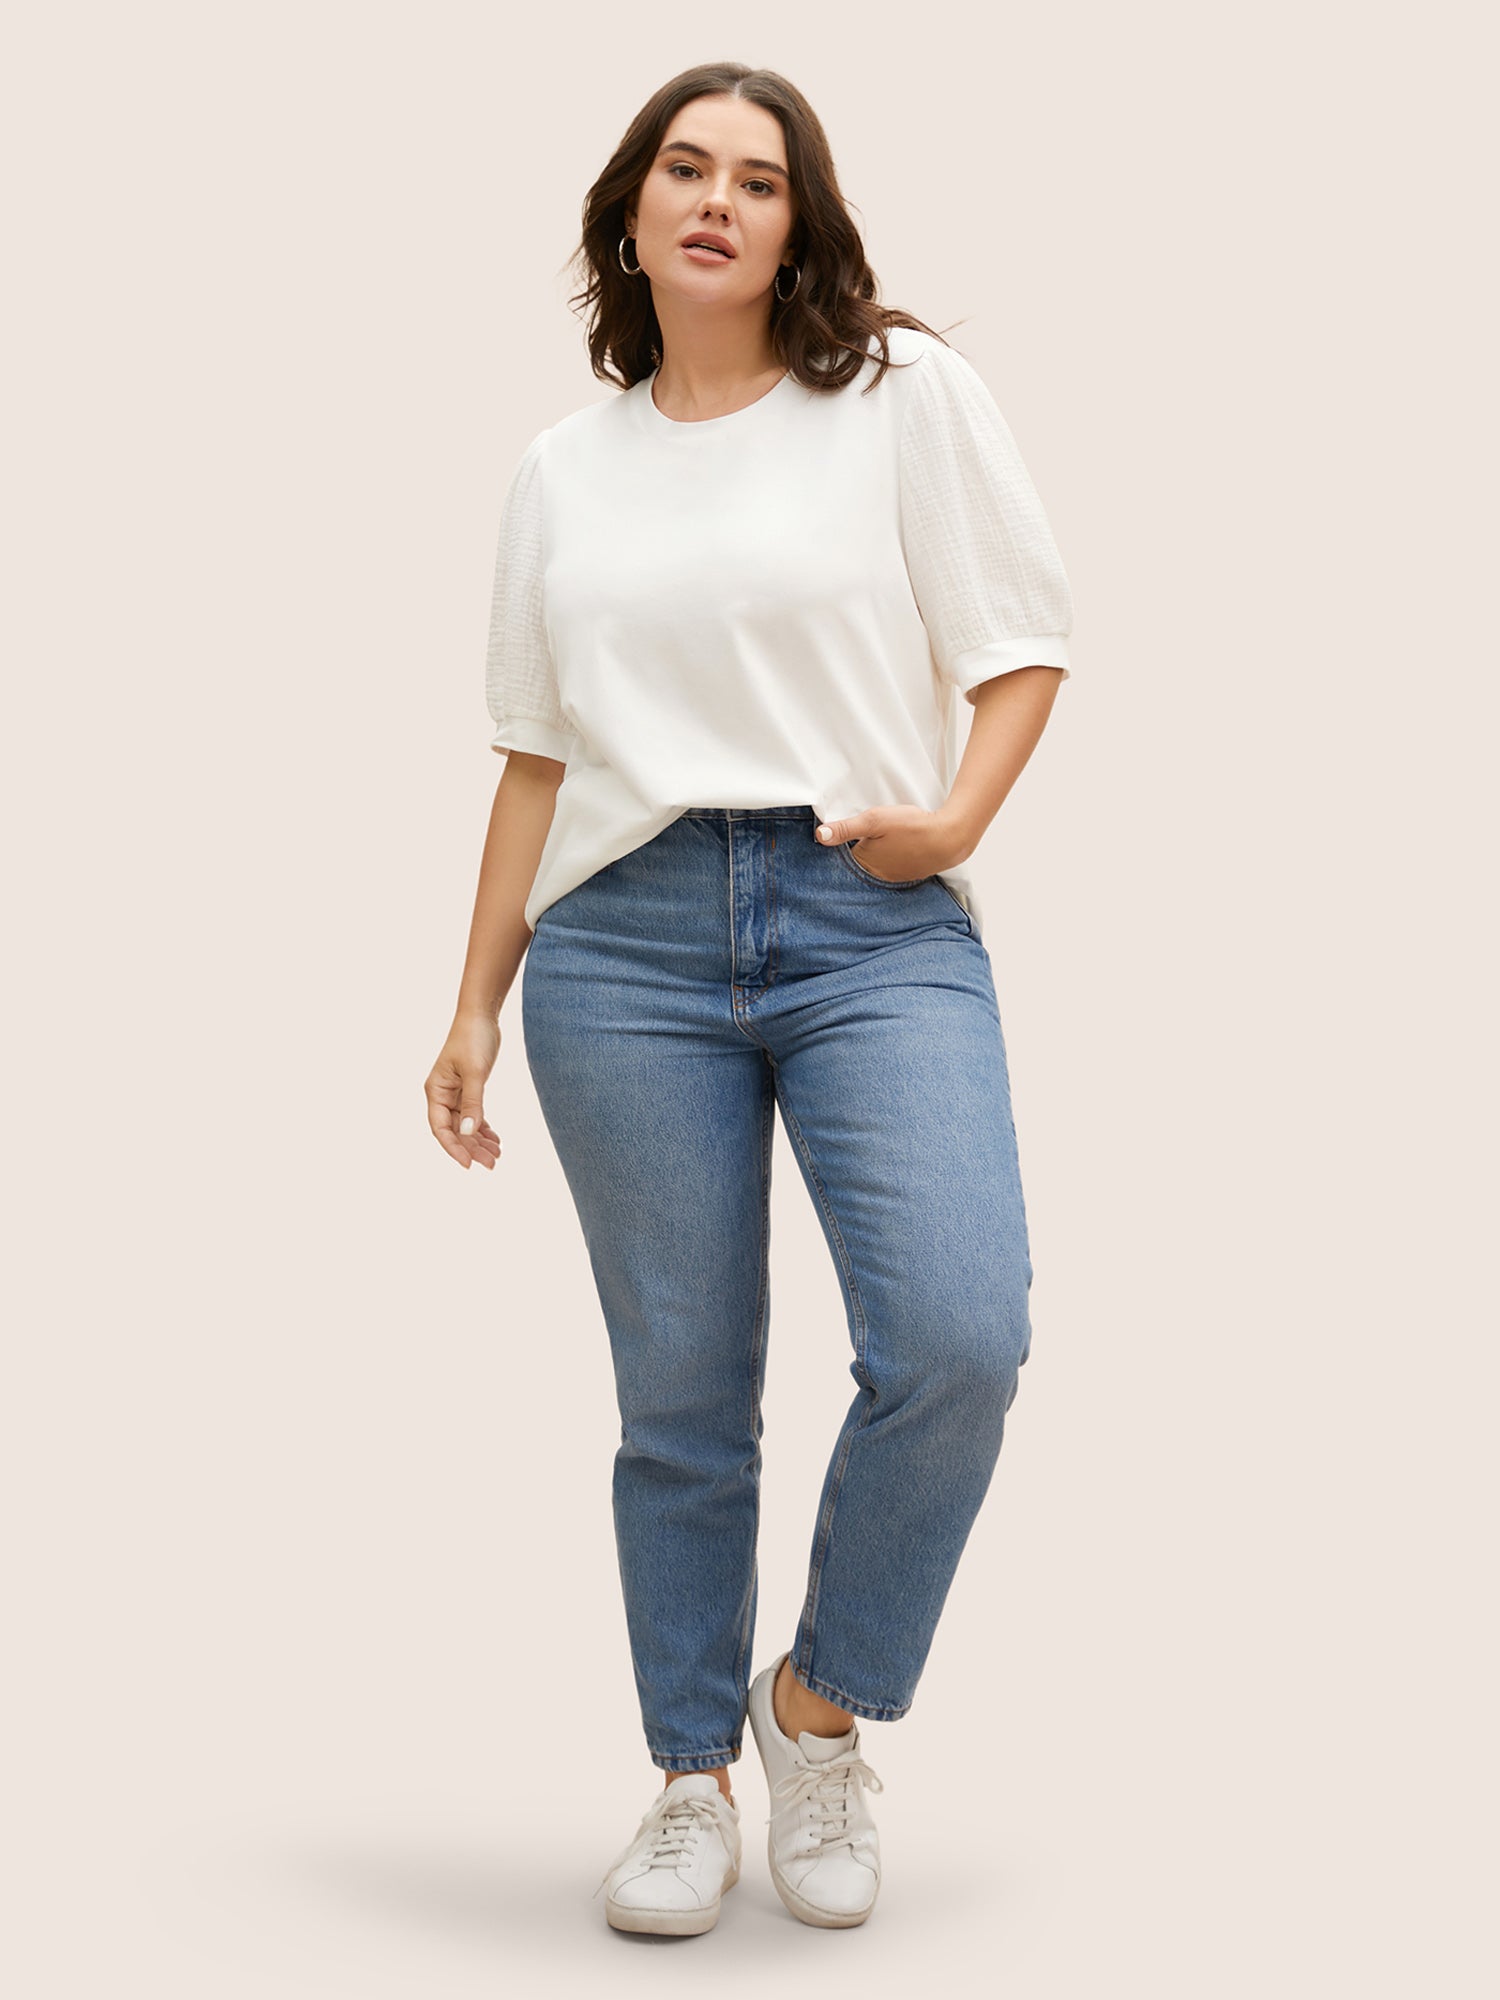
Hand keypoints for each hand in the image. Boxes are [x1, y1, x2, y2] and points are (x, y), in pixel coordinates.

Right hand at [425, 1013, 502, 1169]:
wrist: (481, 1016)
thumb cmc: (473, 1039)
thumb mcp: (475, 1072)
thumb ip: (473, 1103)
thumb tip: (468, 1132)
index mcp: (436, 1091)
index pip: (441, 1128)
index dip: (453, 1148)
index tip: (469, 1164)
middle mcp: (442, 1094)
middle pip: (454, 1130)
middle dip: (471, 1148)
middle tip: (492, 1163)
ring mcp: (455, 1093)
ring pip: (465, 1125)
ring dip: (479, 1141)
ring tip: (497, 1155)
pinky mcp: (468, 1088)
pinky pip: (473, 1115)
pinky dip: (483, 1128)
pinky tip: (495, 1139)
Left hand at [814, 806, 963, 882]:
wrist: (949, 838)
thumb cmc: (912, 827)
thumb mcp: (874, 820)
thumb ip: (845, 828)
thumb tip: (819, 835)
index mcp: (864, 864)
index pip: (839, 858)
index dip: (836, 845)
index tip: (834, 836)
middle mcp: (877, 876)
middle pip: (856, 864)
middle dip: (853, 851)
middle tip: (856, 836)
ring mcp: (893, 877)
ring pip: (873, 866)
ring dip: (872, 855)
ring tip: (876, 841)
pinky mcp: (907, 874)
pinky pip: (889, 867)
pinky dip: (888, 858)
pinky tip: (893, 847)